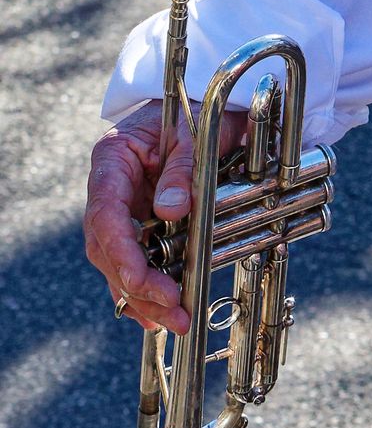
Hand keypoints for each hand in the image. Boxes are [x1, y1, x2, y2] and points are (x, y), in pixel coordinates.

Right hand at [83, 102, 243, 337]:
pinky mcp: (142, 221)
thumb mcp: (197, 136)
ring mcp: (124, 207)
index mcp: (112, 160)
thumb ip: (183, 171)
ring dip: (142, 296)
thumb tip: (170, 211)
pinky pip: (136, 260)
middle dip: (137, 285)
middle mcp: (110, 188)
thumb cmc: (200, 113)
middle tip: (171, 313)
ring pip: (118, 261)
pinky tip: (158, 316)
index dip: (122, 254)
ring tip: (172, 322)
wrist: (210, 105)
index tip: (143, 282)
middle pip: (107, 247)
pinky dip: (146, 289)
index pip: (105, 215)